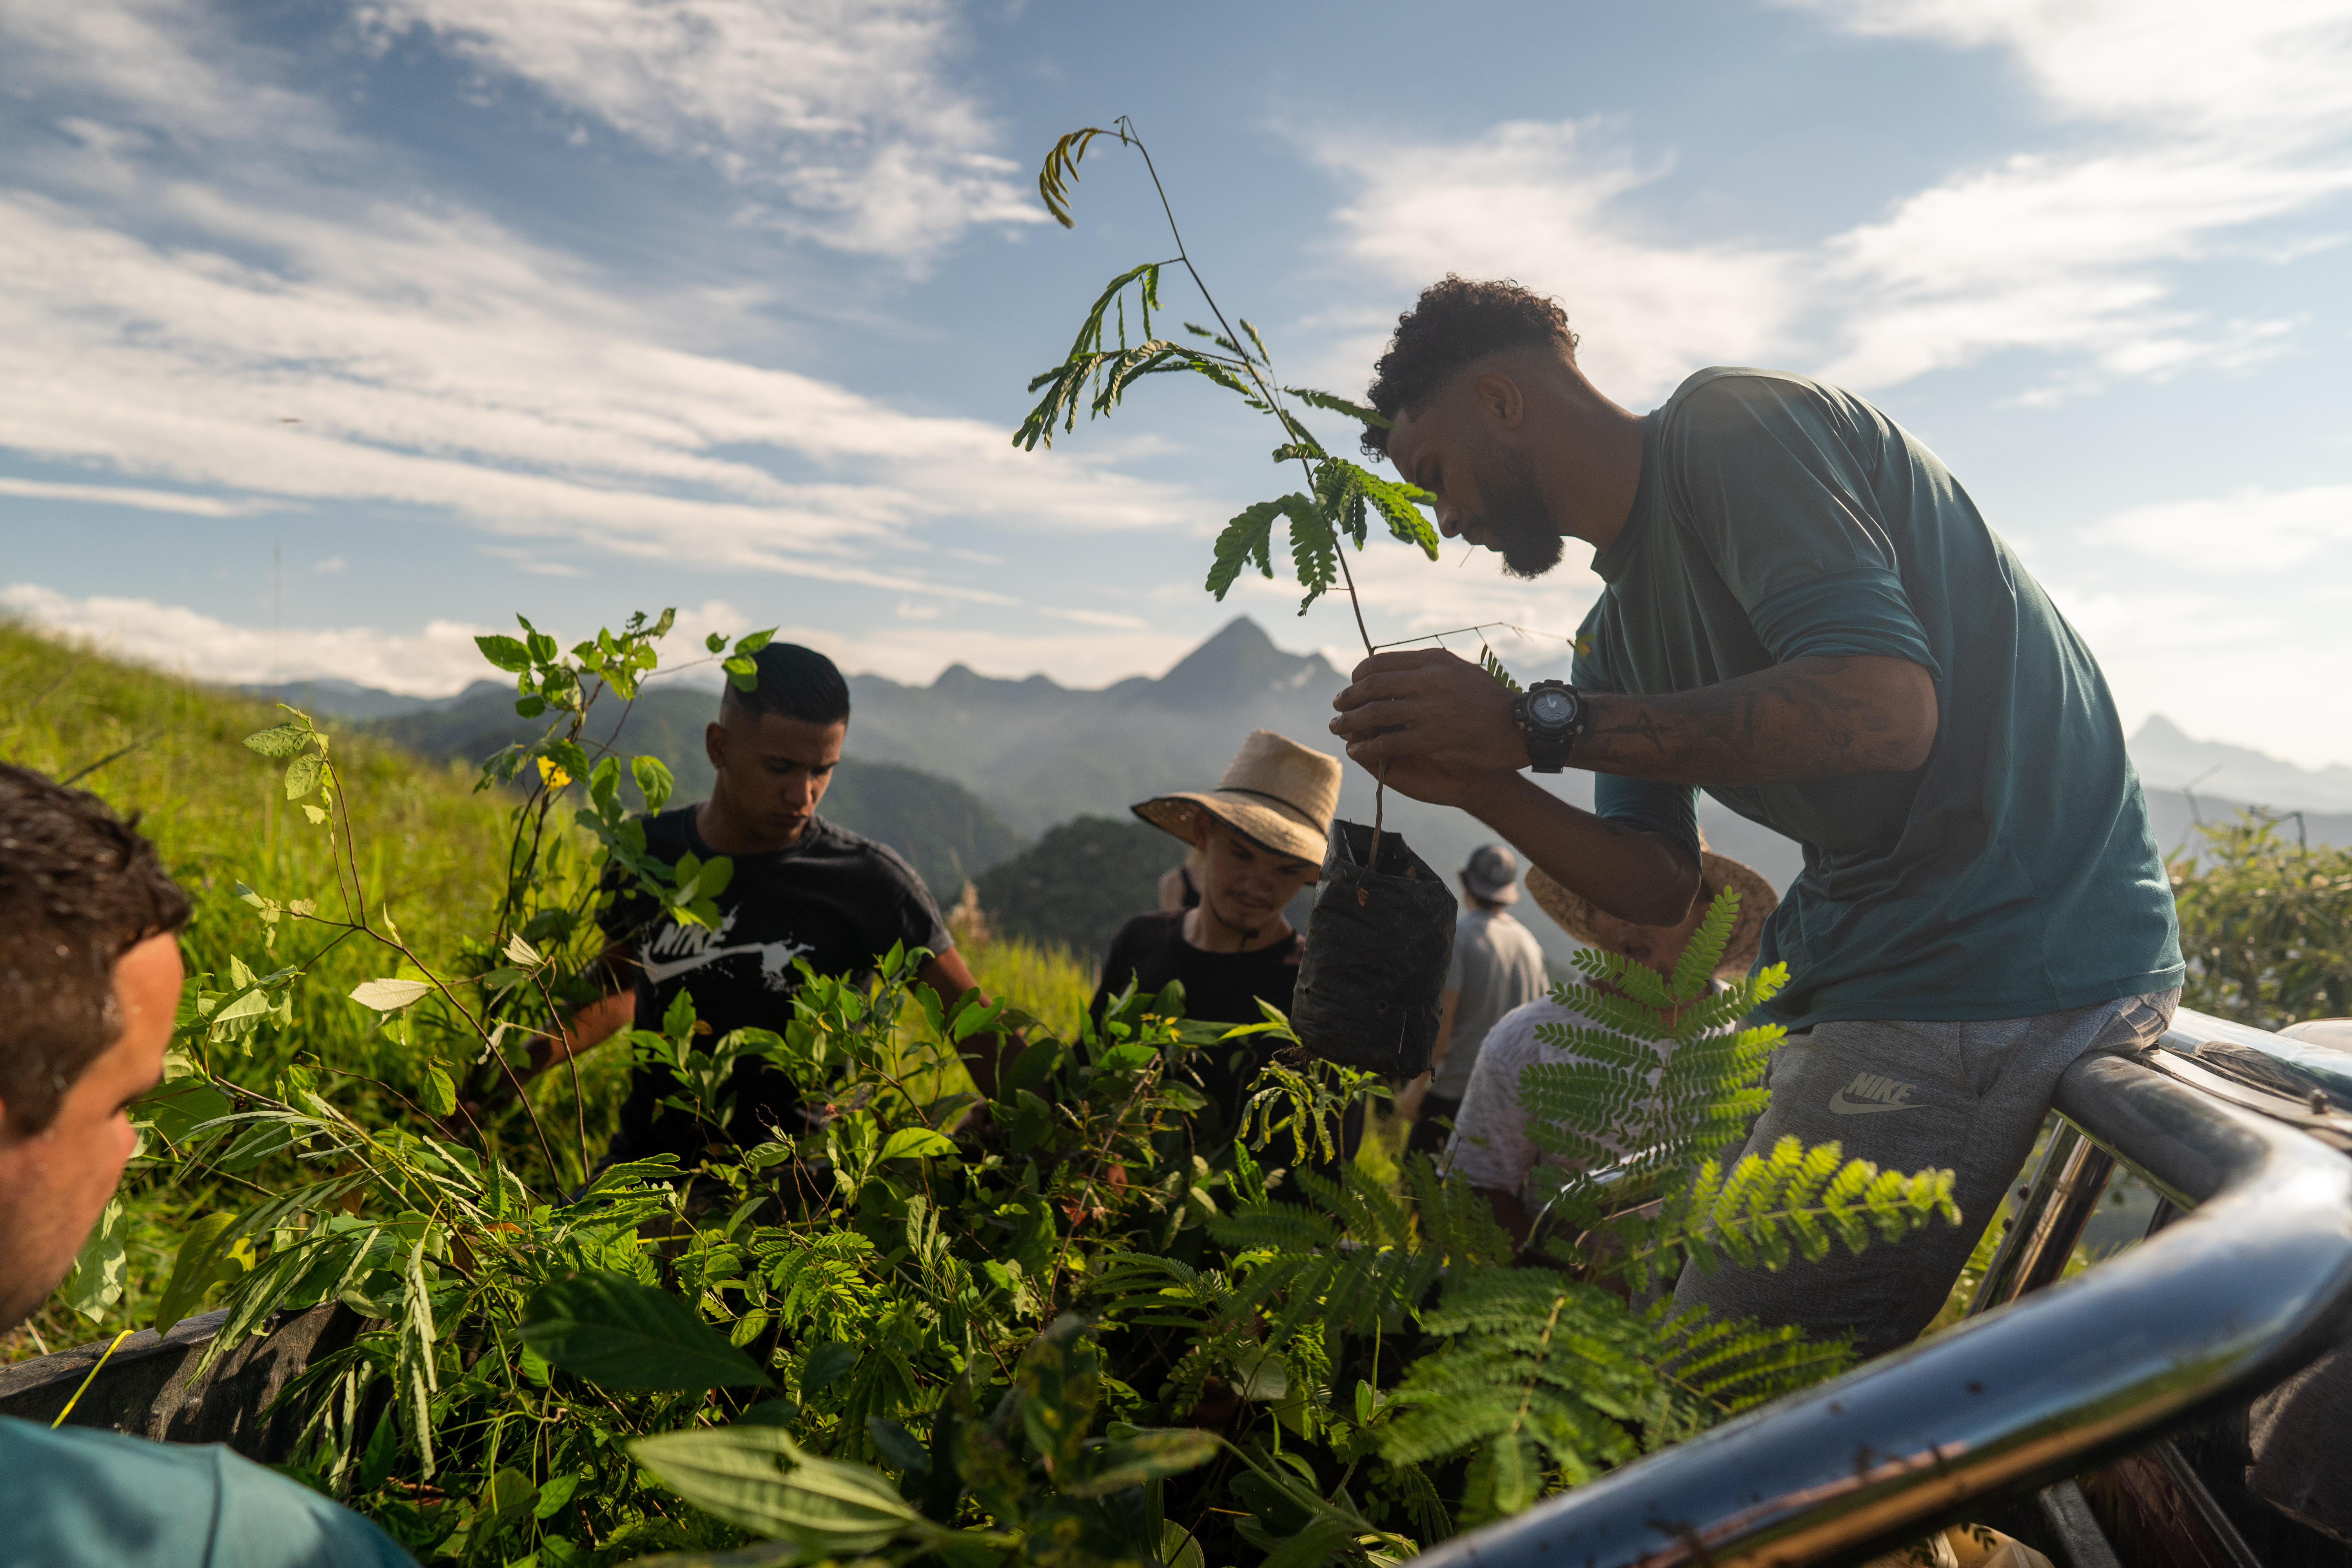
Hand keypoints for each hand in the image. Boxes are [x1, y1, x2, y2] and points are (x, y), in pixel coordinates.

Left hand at [1330, 649, 1527, 789]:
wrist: (1521, 727)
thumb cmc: (1490, 701)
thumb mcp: (1460, 671)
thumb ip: (1430, 667)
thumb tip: (1397, 667)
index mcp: (1433, 660)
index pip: (1380, 662)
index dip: (1358, 676)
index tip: (1351, 685)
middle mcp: (1429, 680)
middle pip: (1371, 687)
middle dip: (1347, 698)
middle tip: (1336, 706)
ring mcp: (1429, 710)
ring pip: (1373, 715)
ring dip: (1349, 723)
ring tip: (1338, 728)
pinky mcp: (1431, 738)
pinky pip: (1387, 743)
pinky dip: (1367, 748)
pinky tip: (1357, 751)